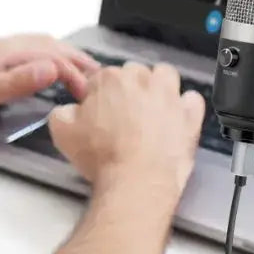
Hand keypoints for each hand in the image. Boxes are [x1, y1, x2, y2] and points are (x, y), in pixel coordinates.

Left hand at [0, 35, 99, 130]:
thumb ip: (21, 81)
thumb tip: (53, 68)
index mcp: (1, 51)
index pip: (49, 55)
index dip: (72, 70)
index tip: (87, 89)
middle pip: (44, 43)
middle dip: (72, 55)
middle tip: (94, 71)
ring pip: (33, 45)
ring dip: (57, 54)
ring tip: (74, 67)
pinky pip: (21, 51)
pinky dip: (41, 57)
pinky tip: (39, 69)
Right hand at [48, 62, 204, 196]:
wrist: (136, 181)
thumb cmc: (102, 157)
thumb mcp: (61, 132)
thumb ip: (62, 111)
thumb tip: (69, 110)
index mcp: (109, 79)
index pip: (100, 77)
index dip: (97, 95)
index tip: (96, 112)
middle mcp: (142, 80)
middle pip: (133, 73)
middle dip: (127, 89)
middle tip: (121, 115)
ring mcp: (169, 96)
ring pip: (165, 75)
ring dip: (157, 87)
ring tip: (149, 109)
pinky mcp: (189, 115)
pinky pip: (192, 100)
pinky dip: (185, 106)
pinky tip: (175, 118)